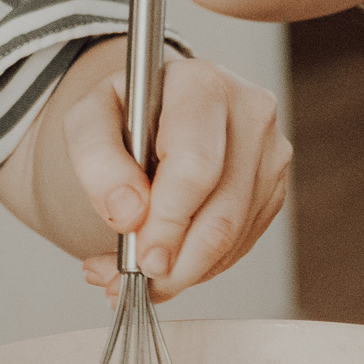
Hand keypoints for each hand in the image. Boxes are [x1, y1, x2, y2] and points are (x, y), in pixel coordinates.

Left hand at [72, 57, 289, 302]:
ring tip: (130, 273)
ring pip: (232, 239)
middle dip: (174, 262)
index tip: (139, 257)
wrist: (160, 106)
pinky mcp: (273, 189)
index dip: (167, 223)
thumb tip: (128, 214)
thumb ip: (96, 159)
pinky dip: (197, 267)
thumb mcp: (90, 117)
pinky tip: (163, 260)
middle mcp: (250, 114)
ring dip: (180, 273)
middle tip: (133, 279)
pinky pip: (238, 245)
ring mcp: (271, 154)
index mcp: (203, 85)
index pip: (195, 168)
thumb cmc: (127, 110)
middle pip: (221, 215)